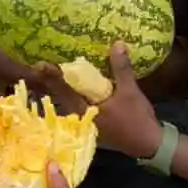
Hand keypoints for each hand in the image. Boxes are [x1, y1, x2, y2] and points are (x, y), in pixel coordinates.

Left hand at [35, 44, 163, 158]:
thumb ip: (121, 69)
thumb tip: (116, 44)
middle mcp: (80, 116)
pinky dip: (75, 94)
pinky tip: (77, 86)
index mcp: (84, 109)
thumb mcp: (130, 91)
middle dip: (52, 80)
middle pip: (61, 95)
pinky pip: (79, 104)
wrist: (147, 143)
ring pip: (69, 101)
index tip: (40, 64)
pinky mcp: (93, 122)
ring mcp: (86, 121)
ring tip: (53, 72)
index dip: (52, 76)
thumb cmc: (135, 118)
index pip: (64, 89)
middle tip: (41, 64)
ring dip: (62, 87)